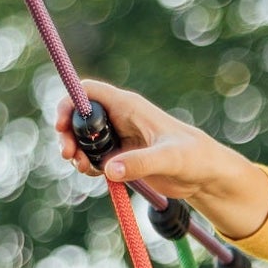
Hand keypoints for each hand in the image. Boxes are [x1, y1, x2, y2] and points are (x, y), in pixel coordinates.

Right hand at [53, 76, 224, 201]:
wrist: (206, 174)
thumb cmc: (195, 157)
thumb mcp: (168, 159)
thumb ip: (139, 163)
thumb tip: (109, 169)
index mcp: (129, 106)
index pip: (88, 93)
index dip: (69, 104)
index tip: (61, 126)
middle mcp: (121, 118)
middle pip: (79, 117)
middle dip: (68, 134)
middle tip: (69, 156)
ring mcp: (120, 137)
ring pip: (84, 139)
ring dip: (77, 153)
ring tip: (84, 169)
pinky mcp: (123, 156)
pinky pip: (96, 157)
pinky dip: (89, 165)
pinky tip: (95, 174)